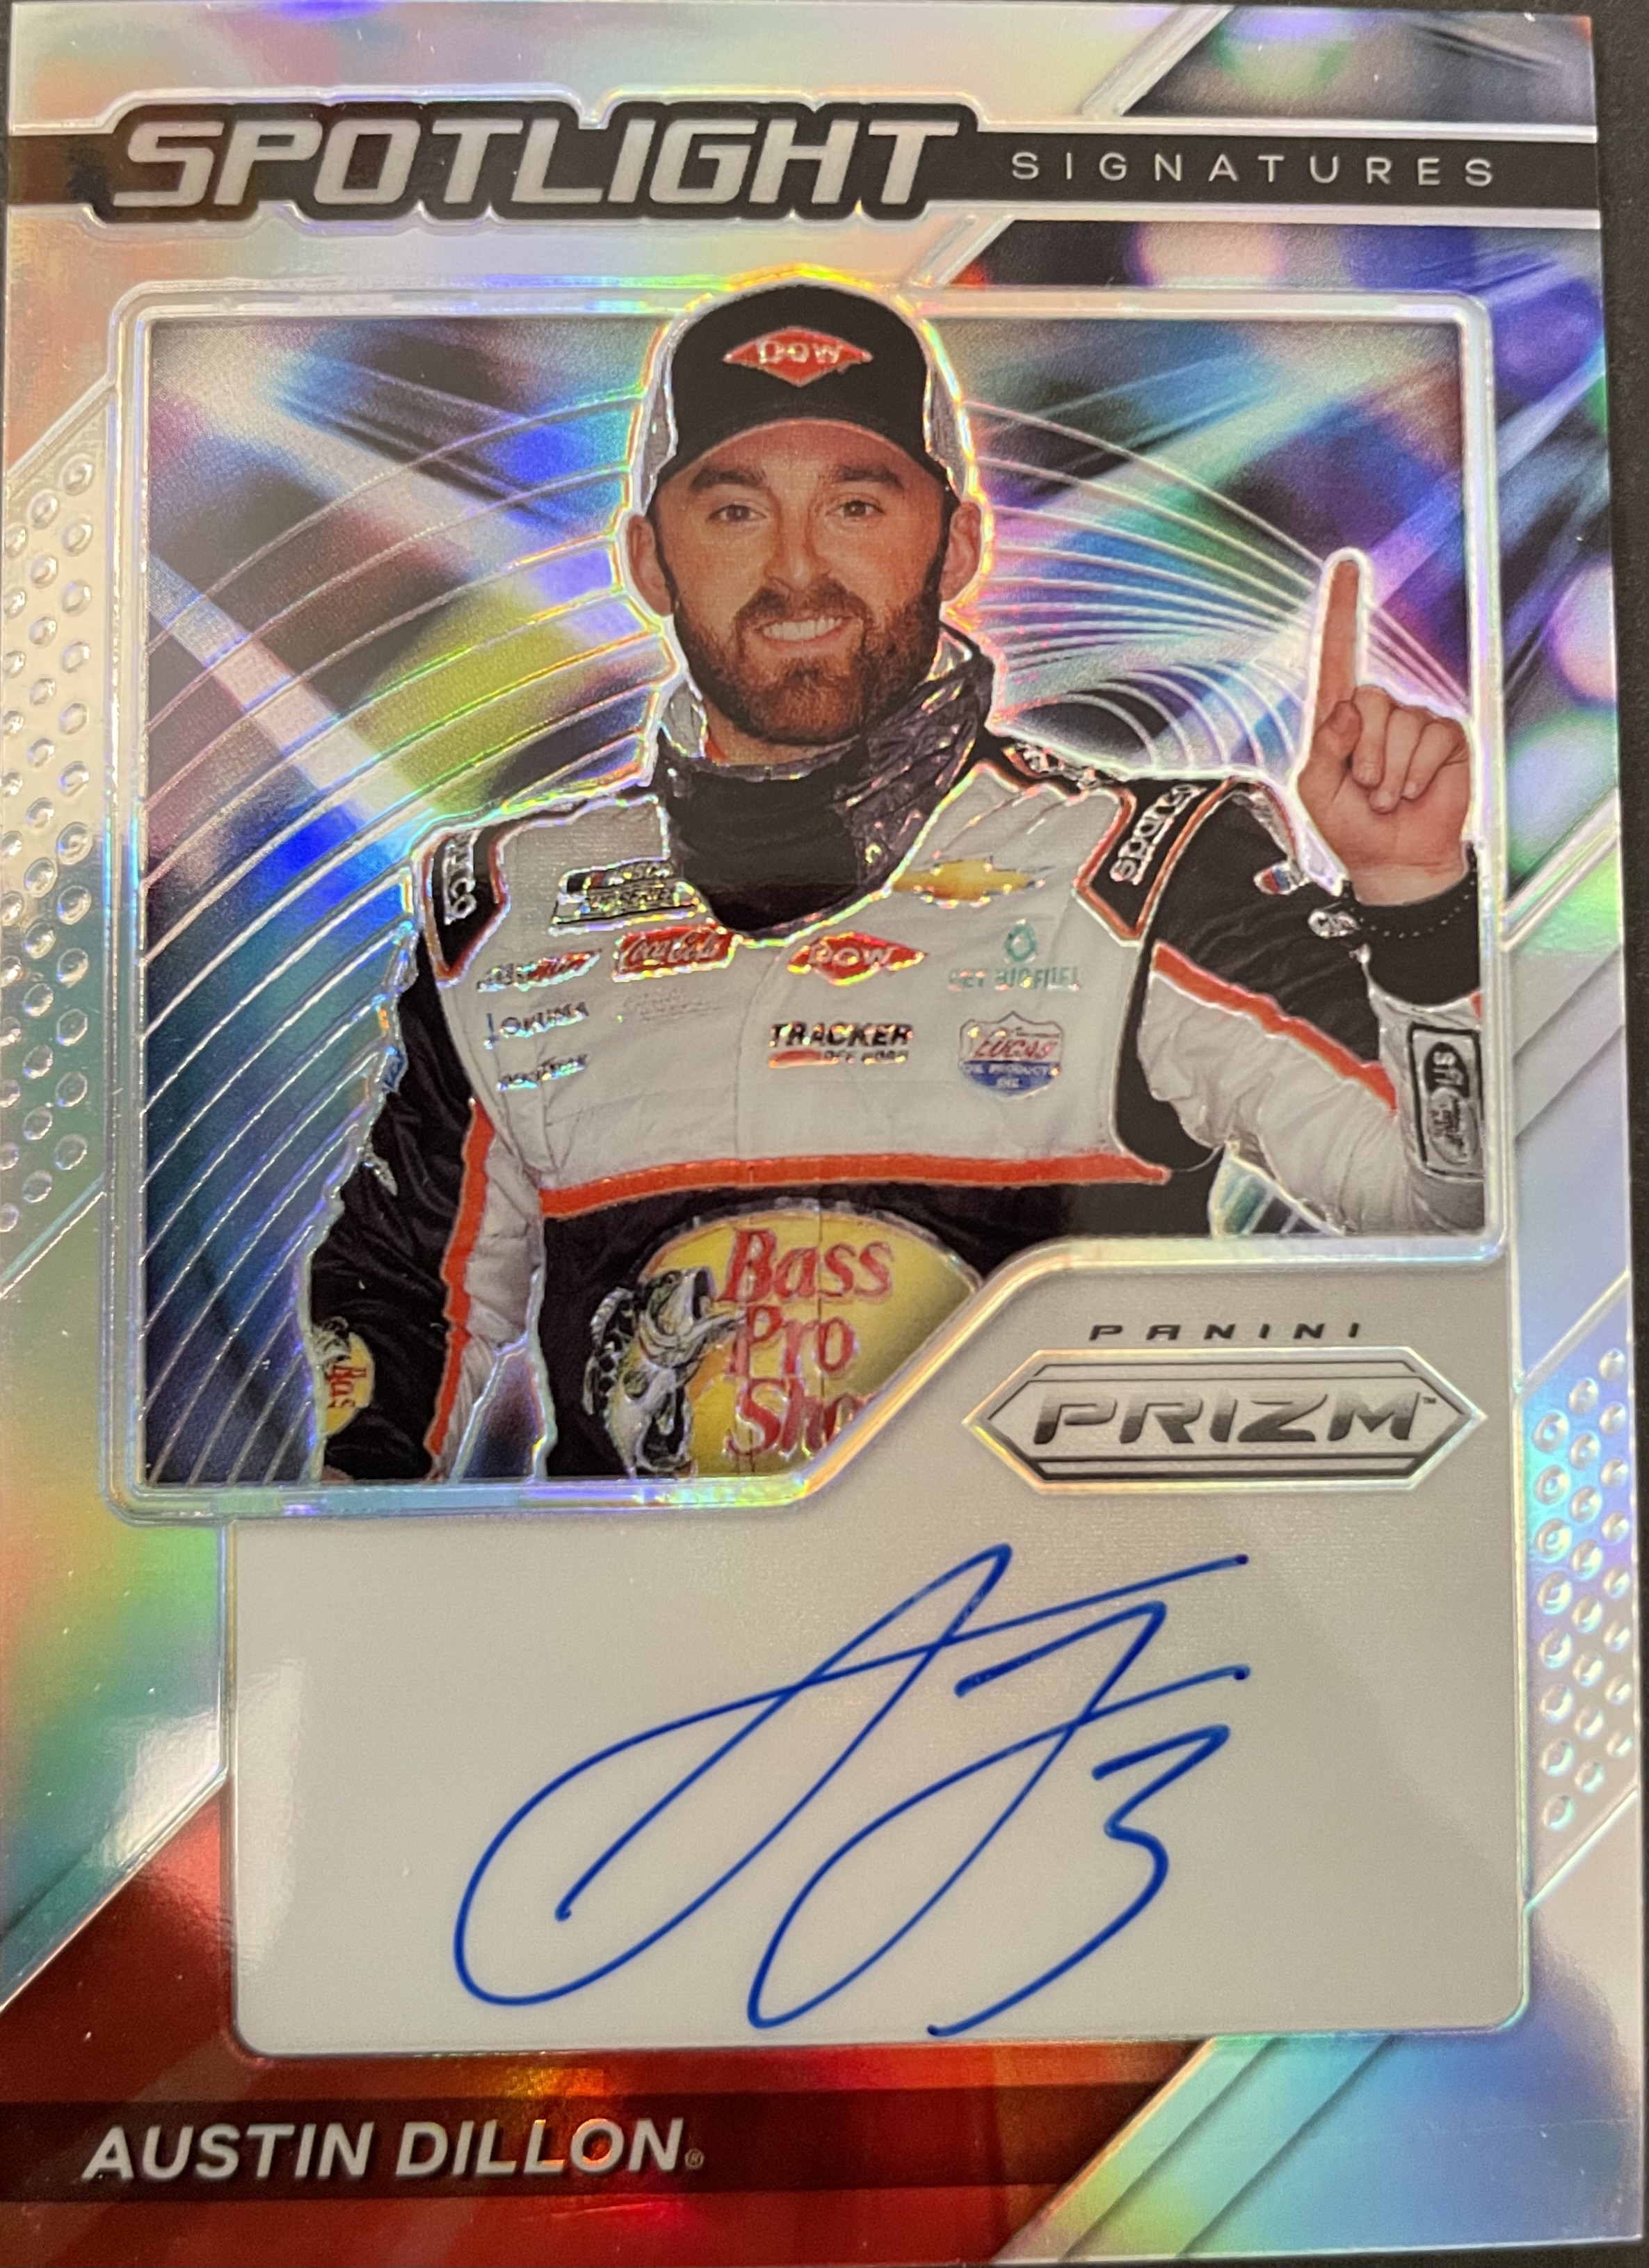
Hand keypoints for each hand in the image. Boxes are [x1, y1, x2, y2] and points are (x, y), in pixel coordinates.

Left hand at [1295, 554, 1470, 905]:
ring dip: (1388, 771)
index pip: (1338, 655)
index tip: (1348, 563)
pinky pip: (1431, 737)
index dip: (1343, 609)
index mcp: (1341, 716)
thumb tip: (1348, 707)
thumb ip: (1323, 746)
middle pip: (1367, 698)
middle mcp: (1379, 710)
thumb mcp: (1316, 789)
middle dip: (1362, 753)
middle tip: (1366, 790)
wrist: (1394, 861)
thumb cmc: (1350, 825)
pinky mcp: (1447, 737)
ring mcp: (1416, 721)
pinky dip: (1416, 772)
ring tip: (1386, 797)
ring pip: (1399, 722)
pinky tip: (1411, 793)